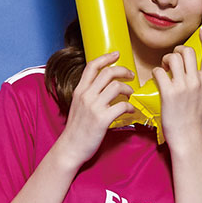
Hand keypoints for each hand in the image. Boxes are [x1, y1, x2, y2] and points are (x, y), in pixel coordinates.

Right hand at [60, 51, 136, 174]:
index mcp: (80, 91)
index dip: (106, 57)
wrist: (70, 148)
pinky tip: (131, 110)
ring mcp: (94, 107)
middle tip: (131, 75)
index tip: (117, 54)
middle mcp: (86, 96)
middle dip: (123, 71)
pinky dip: (130, 106)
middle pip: (108, 73)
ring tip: (130, 95)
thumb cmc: (76, 130)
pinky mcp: (102, 119)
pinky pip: (122, 105)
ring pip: (116, 87)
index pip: (92, 66)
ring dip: (128, 89)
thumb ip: (88, 95)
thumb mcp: (77, 106)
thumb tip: (102, 87)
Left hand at [154, 28, 201, 154]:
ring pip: (173, 57)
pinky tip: (155, 80)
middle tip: (171, 60)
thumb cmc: (196, 124)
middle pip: (187, 51)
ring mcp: (183, 86)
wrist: (187, 138)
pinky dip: (155, 72)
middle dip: (177, 51)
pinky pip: (159, 71)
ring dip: (165, 59)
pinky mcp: (169, 93)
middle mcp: (196, 81)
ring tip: (163, 69)